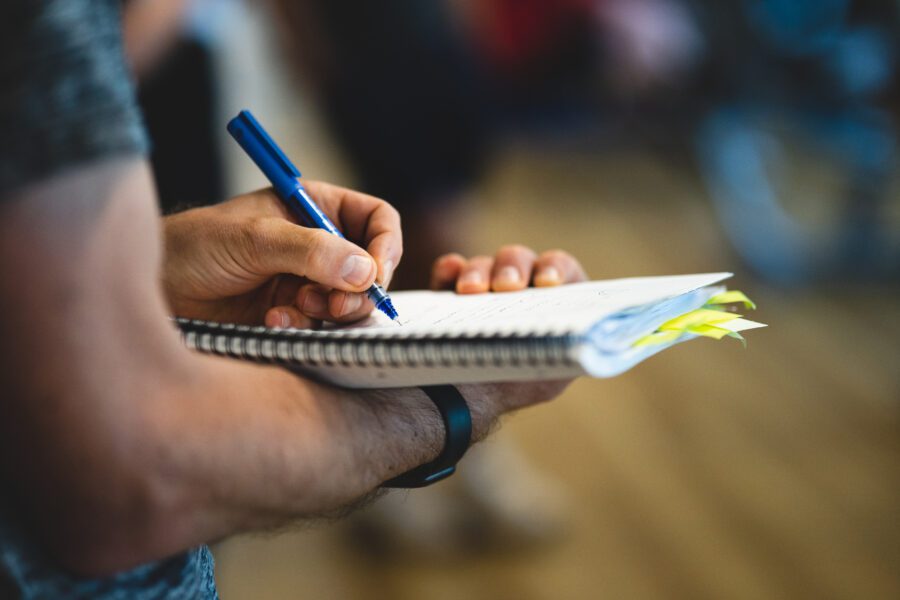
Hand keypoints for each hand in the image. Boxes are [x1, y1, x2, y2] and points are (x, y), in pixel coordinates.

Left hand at [162, 181, 401, 326]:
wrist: (158, 288)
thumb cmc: (197, 246)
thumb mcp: (255, 239)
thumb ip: (311, 251)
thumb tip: (364, 270)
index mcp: (317, 209)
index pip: (376, 221)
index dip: (385, 246)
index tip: (376, 273)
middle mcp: (319, 245)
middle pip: (371, 268)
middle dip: (358, 290)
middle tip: (334, 304)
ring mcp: (309, 281)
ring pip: (351, 302)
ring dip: (329, 310)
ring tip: (294, 306)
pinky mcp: (295, 314)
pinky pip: (322, 326)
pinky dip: (305, 326)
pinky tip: (273, 320)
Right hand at [429, 245, 587, 420]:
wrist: (460, 403)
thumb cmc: (512, 385)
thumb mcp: (548, 374)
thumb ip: (568, 352)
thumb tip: (590, 342)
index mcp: (550, 298)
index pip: (562, 269)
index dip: (556, 269)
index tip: (547, 282)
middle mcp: (518, 285)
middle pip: (520, 260)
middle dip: (512, 267)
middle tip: (505, 286)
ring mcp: (482, 286)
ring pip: (484, 265)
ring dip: (478, 271)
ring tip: (469, 291)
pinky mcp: (448, 291)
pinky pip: (448, 271)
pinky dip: (449, 270)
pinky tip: (449, 273)